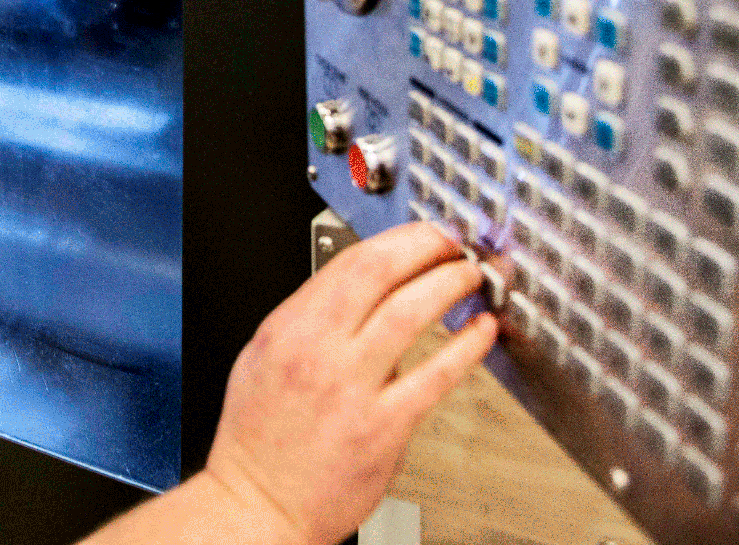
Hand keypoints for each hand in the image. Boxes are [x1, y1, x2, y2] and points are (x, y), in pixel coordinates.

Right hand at [198, 222, 497, 544]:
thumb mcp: (262, 358)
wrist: (258, 505)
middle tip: (455, 242)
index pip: (351, 261)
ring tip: (472, 276)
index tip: (424, 233)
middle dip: (428, 246)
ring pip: (411, 313)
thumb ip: (308, 322)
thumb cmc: (257, 441)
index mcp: (288, 327)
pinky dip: (465, 347)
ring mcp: (352, 388)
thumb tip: (356, 295)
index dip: (398, 239)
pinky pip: (435, 377)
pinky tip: (480, 333)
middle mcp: (318, 350)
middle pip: (382, 272)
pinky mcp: (382, 428)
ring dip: (450, 285)